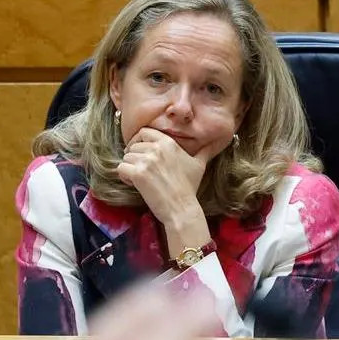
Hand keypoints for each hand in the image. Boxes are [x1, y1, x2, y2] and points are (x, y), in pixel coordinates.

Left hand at [116, 128, 229, 249]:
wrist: (182, 208)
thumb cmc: (189, 187)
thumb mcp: (199, 165)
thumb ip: (205, 150)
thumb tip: (218, 141)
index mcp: (168, 142)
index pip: (144, 131)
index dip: (139, 141)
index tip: (140, 152)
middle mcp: (156, 148)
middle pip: (133, 145)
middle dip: (134, 157)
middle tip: (140, 169)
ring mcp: (146, 161)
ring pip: (126, 157)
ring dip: (129, 168)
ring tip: (139, 180)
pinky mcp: (138, 174)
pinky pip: (121, 168)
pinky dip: (124, 177)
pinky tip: (134, 184)